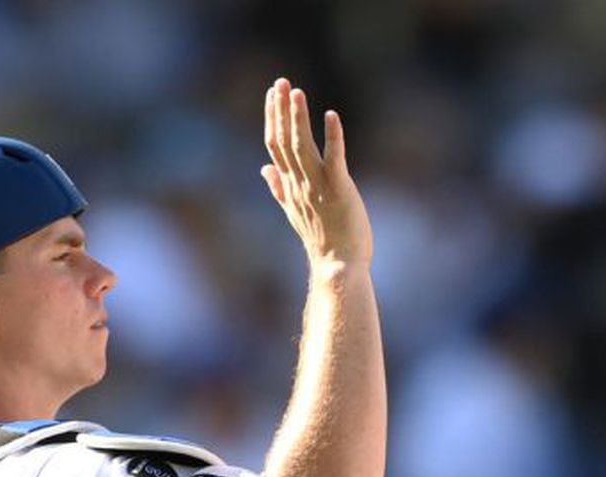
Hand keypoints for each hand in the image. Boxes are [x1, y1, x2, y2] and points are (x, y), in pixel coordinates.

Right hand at [261, 78, 372, 265]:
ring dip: (298, 118)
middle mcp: (300, 183)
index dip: (272, 118)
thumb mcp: (294, 212)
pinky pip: (335, 159)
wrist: (337, 266)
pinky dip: (333, 137)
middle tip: (281, 82)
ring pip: (303, 146)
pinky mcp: (340, 190)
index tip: (272, 94)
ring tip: (297, 92)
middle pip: (284, 141)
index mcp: (290, 186)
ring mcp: (318, 186)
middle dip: (281, 110)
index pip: (275, 146)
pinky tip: (331, 116)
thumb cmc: (321, 240)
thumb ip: (279, 187)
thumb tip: (264, 168)